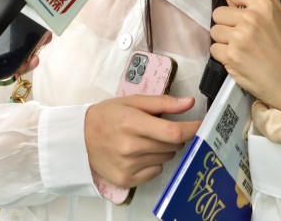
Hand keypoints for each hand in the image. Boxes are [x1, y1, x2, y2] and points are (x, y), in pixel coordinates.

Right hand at [84, 95, 199, 187]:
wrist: (79, 138)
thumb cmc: (108, 116)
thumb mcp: (132, 101)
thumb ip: (162, 103)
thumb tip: (189, 102)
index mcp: (132, 123)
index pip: (172, 132)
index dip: (192, 129)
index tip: (201, 125)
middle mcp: (130, 147)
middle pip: (172, 146)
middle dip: (174, 136)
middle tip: (161, 129)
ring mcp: (128, 166)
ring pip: (166, 158)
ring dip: (164, 148)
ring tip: (146, 140)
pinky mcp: (126, 179)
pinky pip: (156, 171)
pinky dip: (154, 162)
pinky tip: (140, 153)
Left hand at [211, 0, 280, 113]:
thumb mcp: (280, 13)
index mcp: (263, 5)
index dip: (234, 2)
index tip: (242, 12)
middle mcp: (250, 19)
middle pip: (218, 12)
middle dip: (227, 23)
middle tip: (244, 35)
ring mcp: (239, 38)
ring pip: (215, 30)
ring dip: (224, 40)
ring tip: (242, 47)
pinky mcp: (231, 56)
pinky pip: (214, 49)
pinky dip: (223, 55)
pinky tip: (239, 58)